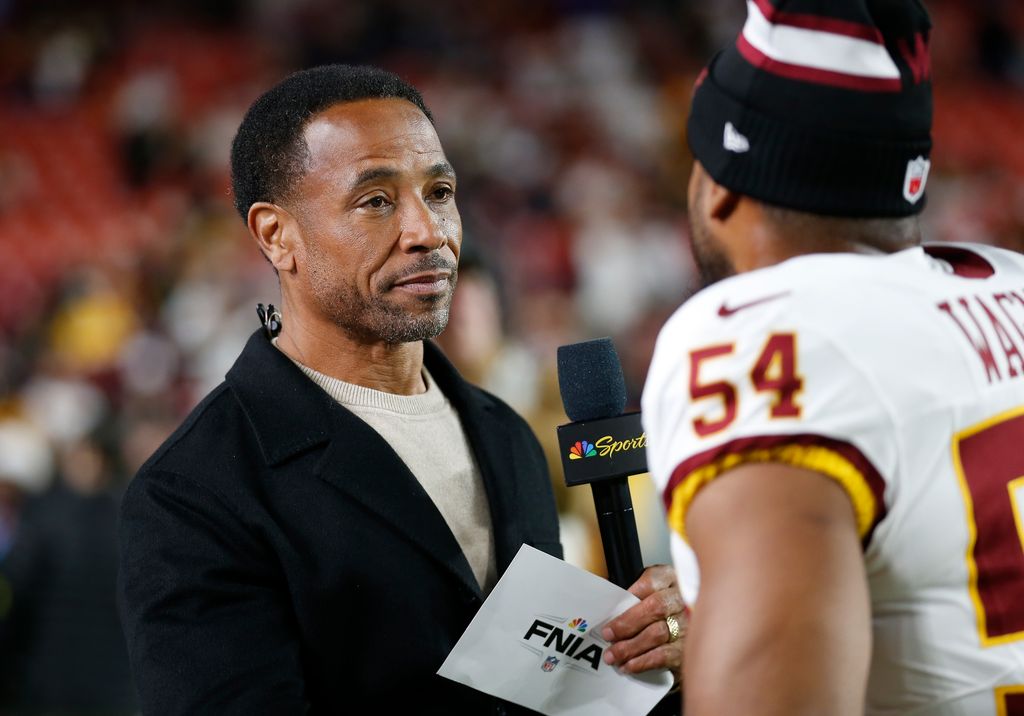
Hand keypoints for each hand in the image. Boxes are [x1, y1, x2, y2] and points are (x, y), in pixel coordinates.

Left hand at [601, 564, 685, 678]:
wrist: (693, 635)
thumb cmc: (663, 613)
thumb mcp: (651, 595)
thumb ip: (635, 600)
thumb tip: (611, 615)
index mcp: (672, 579)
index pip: (652, 582)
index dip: (631, 595)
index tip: (613, 608)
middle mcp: (684, 598)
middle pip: (655, 607)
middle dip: (627, 623)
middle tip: (608, 634)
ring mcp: (690, 624)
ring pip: (657, 634)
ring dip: (630, 647)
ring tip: (613, 655)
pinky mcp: (689, 648)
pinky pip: (664, 655)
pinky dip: (643, 661)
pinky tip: (629, 665)